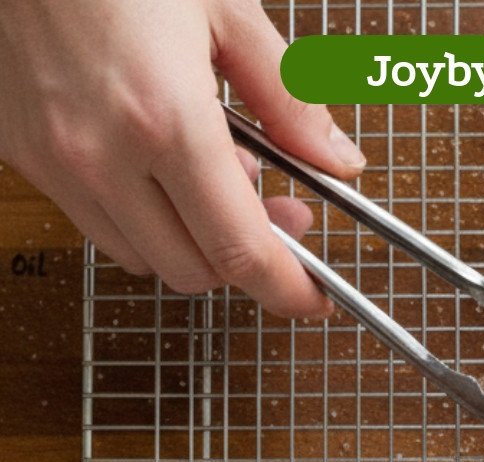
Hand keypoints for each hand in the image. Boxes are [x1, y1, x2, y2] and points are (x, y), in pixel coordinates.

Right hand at [0, 0, 366, 318]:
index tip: (312, 295)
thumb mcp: (224, 9)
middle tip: (273, 211)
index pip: (240, 251)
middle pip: (193, 270)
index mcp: (165, 118)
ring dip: (186, 239)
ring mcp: (59, 163)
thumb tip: (336, 159)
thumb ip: (288, 97)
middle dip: (240, 258)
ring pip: (142, 258)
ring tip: (205, 175)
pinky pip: (96, 224)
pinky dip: (138, 216)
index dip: (287, 288)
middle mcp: (104, 156)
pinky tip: (154, 166)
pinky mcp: (27, 157)